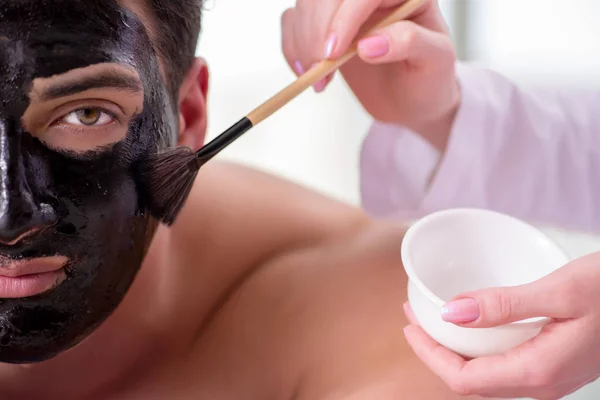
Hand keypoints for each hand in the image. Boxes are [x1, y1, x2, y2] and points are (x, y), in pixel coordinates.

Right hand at [280, 0, 460, 148]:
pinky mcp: (324, 23)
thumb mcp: (435, 61)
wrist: (412, 98)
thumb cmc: (429, 77)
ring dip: (303, 40)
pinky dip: (292, 46)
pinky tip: (307, 70)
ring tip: (318, 76)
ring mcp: (345, 6)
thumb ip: (409, 43)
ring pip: (306, 3)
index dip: (343, 17)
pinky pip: (293, 19)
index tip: (333, 53)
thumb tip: (370, 44)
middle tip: (320, 68)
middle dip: (317, 30)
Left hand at [403, 251, 599, 398]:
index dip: (429, 356)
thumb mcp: (559, 291)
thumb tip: (450, 314)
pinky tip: (471, 325)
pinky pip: (503, 365)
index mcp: (539, 371)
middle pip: (471, 382)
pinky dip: (477, 347)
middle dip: (435, 352)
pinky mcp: (555, 363)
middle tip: (413, 318)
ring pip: (486, 375)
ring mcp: (550, 377)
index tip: (409, 326)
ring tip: (433, 319)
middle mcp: (542, 383)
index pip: (464, 380)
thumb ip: (503, 305)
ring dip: (454, 350)